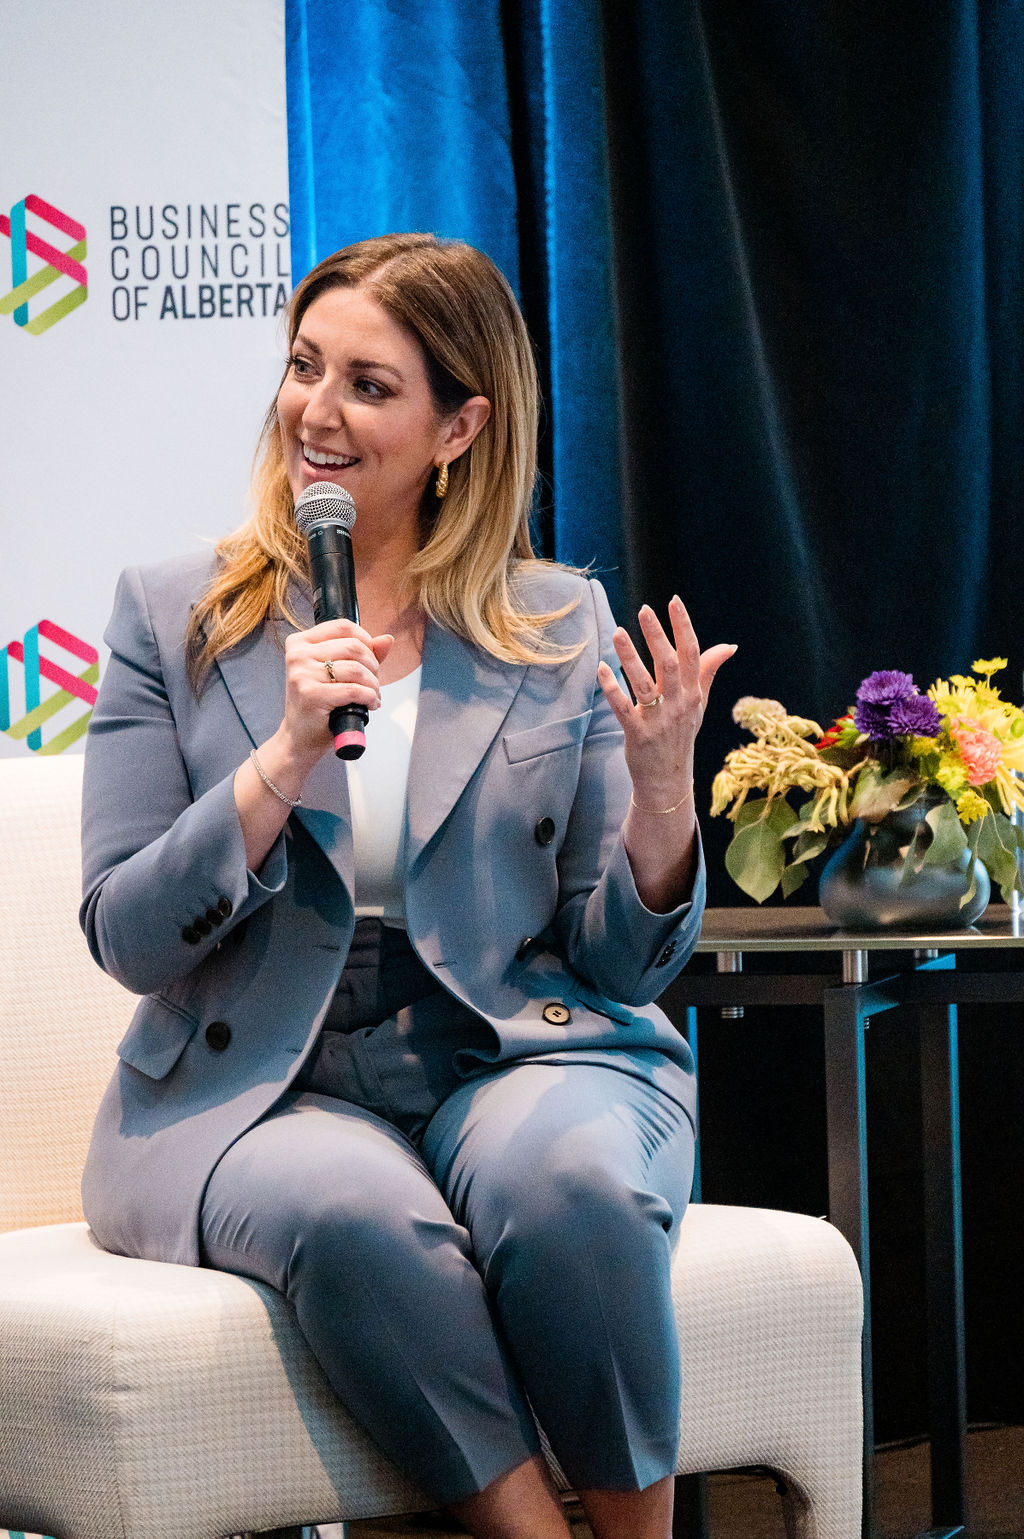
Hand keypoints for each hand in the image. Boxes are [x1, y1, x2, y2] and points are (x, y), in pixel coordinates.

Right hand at [278, 617, 393, 768]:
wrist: (300, 736)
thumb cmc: (318, 703)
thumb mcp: (335, 672)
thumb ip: (361, 654)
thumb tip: (387, 639)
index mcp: (300, 642)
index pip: (343, 626)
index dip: (366, 640)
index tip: (371, 659)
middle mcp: (297, 655)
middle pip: (353, 646)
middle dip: (373, 665)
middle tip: (374, 681)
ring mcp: (302, 674)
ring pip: (357, 669)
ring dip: (373, 684)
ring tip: (373, 695)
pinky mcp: (311, 695)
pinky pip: (354, 690)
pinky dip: (370, 697)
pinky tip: (371, 704)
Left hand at [596, 596, 735, 808]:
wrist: (668, 778)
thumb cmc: (681, 734)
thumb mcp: (698, 703)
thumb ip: (707, 671)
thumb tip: (729, 646)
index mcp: (693, 693)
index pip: (692, 654)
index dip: (683, 626)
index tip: (673, 601)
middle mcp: (679, 704)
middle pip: (670, 664)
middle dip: (658, 636)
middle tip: (644, 610)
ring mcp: (658, 720)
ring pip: (644, 684)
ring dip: (630, 657)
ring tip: (618, 632)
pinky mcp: (638, 735)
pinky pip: (623, 708)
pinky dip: (612, 688)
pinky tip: (601, 668)